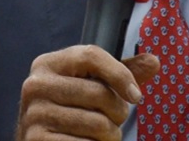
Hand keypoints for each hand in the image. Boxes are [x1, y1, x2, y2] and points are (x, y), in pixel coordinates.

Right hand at [16, 45, 159, 139]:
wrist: (41, 140)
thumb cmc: (72, 108)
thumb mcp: (92, 84)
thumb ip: (120, 73)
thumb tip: (154, 61)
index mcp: (48, 63)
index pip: (91, 55)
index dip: (120, 74)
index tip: (137, 96)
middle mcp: (36, 85)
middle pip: (99, 93)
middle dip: (118, 112)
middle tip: (115, 120)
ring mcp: (34, 115)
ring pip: (97, 124)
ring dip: (111, 135)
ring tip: (104, 135)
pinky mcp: (37, 140)